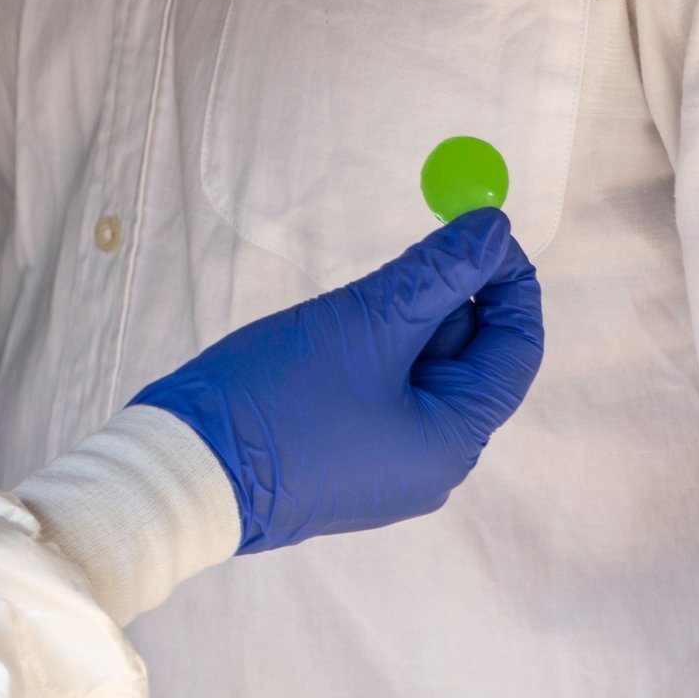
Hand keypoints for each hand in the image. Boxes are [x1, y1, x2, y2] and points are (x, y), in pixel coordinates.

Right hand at [133, 210, 544, 553]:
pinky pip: (380, 397)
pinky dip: (368, 357)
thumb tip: (494, 230)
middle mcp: (431, 465)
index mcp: (453, 442)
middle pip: (466, 361)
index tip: (479, 226)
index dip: (507, 280)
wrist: (183, 471)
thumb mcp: (364, 323)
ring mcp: (386, 469)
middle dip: (437, 300)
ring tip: (344, 310)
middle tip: (396, 257)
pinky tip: (324, 342)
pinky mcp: (344, 463)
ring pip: (417, 375)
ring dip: (396, 326)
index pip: (515, 349)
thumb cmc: (278, 400)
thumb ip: (436, 273)